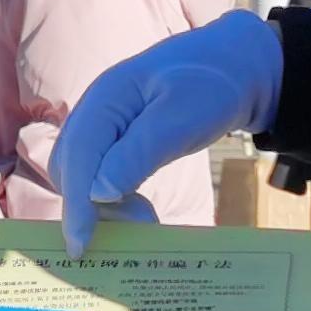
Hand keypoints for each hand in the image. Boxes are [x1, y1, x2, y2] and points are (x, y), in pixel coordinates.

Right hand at [51, 12, 284, 254]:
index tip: (81, 245)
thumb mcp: (181, 120)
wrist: (238, 65)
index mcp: (106, 98)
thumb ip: (138, 154)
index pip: (78, 156)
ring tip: (146, 216)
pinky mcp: (117, 137)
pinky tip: (139, 205)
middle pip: (71, 168)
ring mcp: (104, 122)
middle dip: (91, 205)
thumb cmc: (213, 86)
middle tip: (141, 222)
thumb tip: (97, 193)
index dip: (76, 203)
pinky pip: (99, 172)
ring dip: (103, 203)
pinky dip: (113, 196)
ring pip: (82, 174)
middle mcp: (96, 110)